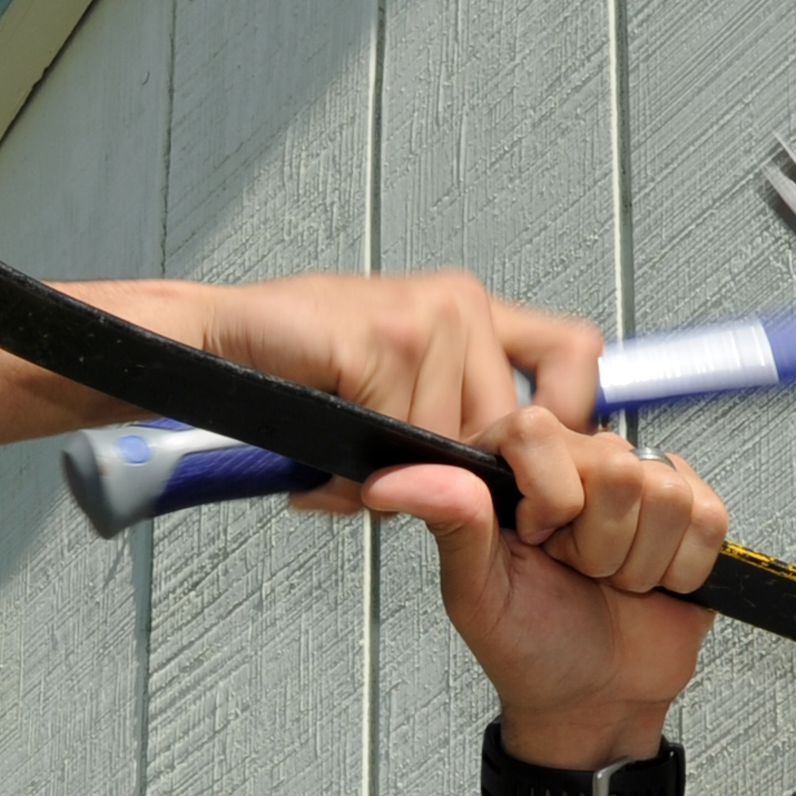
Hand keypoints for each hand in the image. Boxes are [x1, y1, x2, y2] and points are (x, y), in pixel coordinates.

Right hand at [195, 271, 603, 507]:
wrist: (219, 343)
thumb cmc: (300, 367)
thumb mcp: (397, 390)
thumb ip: (453, 424)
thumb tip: (506, 490)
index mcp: (469, 309)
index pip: (575, 352)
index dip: (570, 416)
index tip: (542, 461)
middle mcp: (457, 304)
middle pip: (507, 426)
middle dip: (456, 468)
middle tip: (398, 462)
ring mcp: (423, 319)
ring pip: (448, 443)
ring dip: (393, 464)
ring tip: (346, 436)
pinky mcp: (381, 341)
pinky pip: (398, 437)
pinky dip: (357, 457)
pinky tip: (328, 424)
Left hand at [363, 412, 725, 767]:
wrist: (596, 702)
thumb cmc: (530, 653)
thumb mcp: (477, 595)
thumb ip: (450, 524)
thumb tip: (394, 479)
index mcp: (515, 473)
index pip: (539, 430)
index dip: (549, 496)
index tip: (538, 541)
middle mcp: (577, 468)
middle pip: (614, 465)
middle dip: (597, 542)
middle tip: (576, 572)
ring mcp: (639, 488)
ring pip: (664, 491)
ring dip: (638, 561)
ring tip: (610, 581)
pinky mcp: (692, 513)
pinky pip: (707, 516)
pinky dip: (681, 568)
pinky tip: (652, 581)